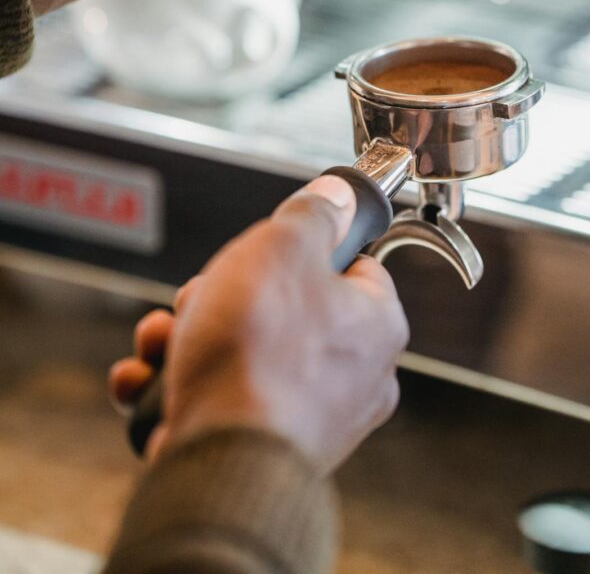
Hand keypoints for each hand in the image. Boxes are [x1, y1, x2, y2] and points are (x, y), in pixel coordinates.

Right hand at [109, 175, 408, 472]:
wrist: (220, 458)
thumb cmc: (259, 351)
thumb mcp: (283, 246)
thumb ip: (313, 215)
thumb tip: (338, 196)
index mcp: (377, 325)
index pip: (351, 266)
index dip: (299, 252)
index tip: (263, 253)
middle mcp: (357, 378)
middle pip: (285, 311)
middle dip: (224, 299)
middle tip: (199, 298)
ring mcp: (311, 421)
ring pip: (245, 358)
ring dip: (189, 341)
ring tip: (161, 341)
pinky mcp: (263, 453)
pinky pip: (224, 406)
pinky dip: (181, 391)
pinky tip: (148, 383)